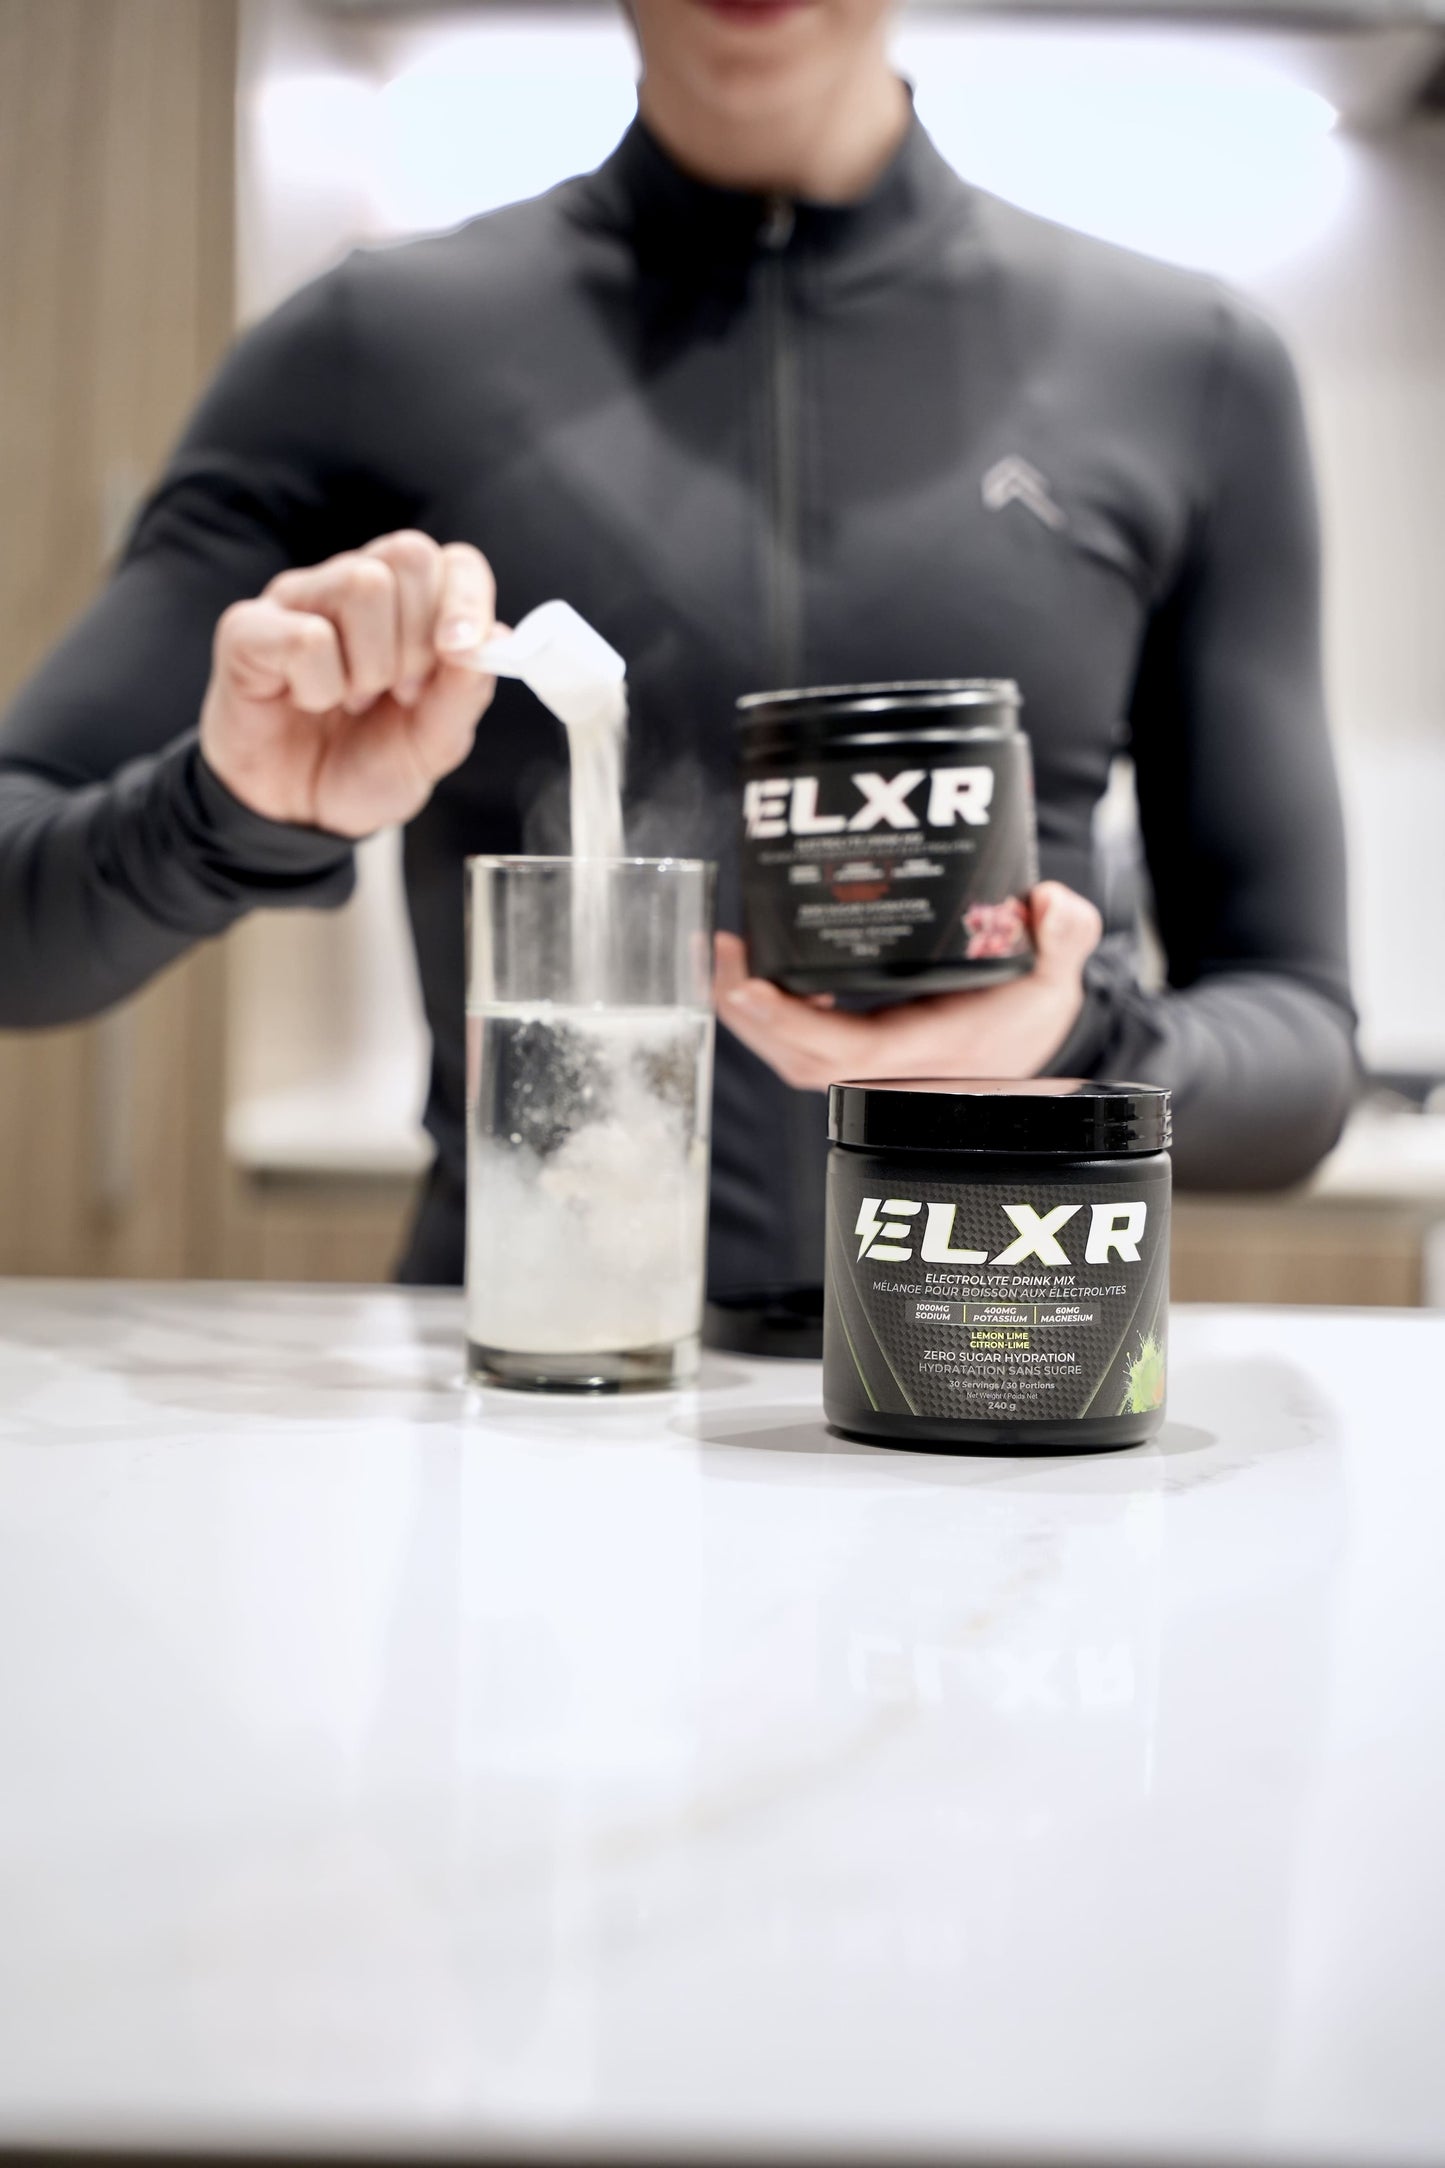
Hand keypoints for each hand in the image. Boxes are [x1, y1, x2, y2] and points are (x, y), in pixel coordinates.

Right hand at [200, 533, 501, 836]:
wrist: (300, 814)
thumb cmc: (365, 766)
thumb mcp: (433, 745)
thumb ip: (464, 693)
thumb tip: (495, 636)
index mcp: (409, 606)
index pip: (454, 561)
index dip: (466, 599)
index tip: (458, 652)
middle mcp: (353, 587)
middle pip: (409, 556)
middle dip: (417, 640)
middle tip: (396, 692)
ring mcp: (298, 600)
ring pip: (362, 584)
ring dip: (370, 664)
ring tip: (352, 699)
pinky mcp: (248, 627)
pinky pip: (306, 635)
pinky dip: (321, 685)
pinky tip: (309, 702)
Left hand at [714, 882, 1102, 1089]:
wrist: (1035, 1045)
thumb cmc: (1033, 1011)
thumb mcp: (1058, 971)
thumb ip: (1066, 933)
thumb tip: (1052, 906)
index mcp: (932, 1050)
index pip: (847, 1052)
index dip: (790, 1024)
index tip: (749, 984)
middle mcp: (892, 1068)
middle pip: (798, 1060)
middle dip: (748, 1013)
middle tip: (718, 952)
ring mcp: (870, 1065)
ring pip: (792, 1057)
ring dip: (748, 1013)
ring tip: (721, 956)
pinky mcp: (857, 1051)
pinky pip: (801, 1046)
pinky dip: (768, 1015)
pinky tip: (749, 974)